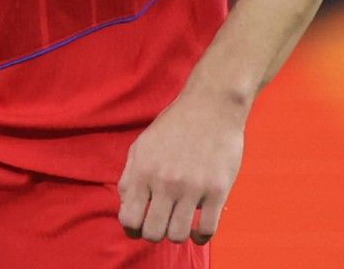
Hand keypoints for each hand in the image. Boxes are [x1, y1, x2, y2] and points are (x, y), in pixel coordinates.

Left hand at [116, 90, 245, 244]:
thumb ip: (130, 177)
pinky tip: (198, 230)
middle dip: (154, 234)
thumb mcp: (141, 146)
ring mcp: (192, 187)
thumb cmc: (174, 126)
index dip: (133, 229)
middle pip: (153, 233)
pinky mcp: (217, 190)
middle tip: (161, 225)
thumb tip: (126, 207)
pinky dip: (200, 237)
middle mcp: (165, 182)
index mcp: (143, 171)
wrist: (211, 106)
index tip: (140, 226)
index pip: (129, 219)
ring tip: (179, 224)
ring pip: (178, 235)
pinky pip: (207, 229)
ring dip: (177, 234)